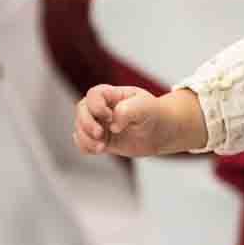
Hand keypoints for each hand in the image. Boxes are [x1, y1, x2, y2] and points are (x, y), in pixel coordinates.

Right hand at [73, 84, 206, 156]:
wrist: (163, 131)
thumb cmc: (155, 113)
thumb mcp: (145, 107)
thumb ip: (127, 110)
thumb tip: (112, 126)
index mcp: (112, 94)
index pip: (93, 95)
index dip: (95, 106)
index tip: (109, 116)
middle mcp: (102, 108)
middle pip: (81, 110)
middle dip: (86, 124)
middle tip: (100, 135)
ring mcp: (100, 123)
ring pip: (80, 128)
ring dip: (86, 138)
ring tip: (101, 147)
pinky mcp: (101, 139)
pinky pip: (83, 143)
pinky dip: (86, 147)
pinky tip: (99, 150)